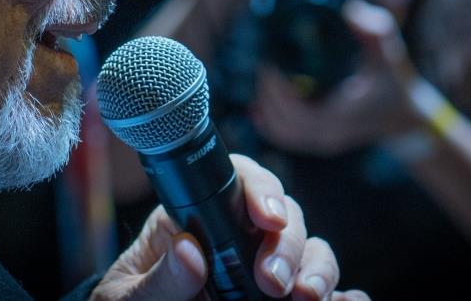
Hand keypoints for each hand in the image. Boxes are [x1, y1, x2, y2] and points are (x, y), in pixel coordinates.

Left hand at [90, 154, 369, 300]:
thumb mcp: (127, 297)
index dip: (261, 190)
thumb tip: (189, 251)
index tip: (266, 218)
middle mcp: (240, 237)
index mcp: (199, 219)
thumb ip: (157, 281)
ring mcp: (265, 267)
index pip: (239, 182)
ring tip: (306, 298)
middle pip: (285, 216)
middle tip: (273, 282)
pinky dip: (344, 296)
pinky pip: (329, 291)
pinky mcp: (285, 297)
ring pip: (312, 251)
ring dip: (317, 269)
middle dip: (288, 243)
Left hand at [251, 0, 423, 154]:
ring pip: (279, 132)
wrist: (407, 118)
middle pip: (281, 122)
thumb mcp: (388, 54)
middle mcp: (328, 134)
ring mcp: (322, 140)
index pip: (295, 111)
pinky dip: (269, 121)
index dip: (275, 89)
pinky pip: (286, 136)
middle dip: (266, 93)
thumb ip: (373, 31)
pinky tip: (258, 104)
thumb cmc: (396, 84)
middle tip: (264, 64)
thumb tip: (349, 10)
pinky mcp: (319, 140)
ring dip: (265, 106)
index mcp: (340, 116)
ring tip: (263, 78)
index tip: (269, 61)